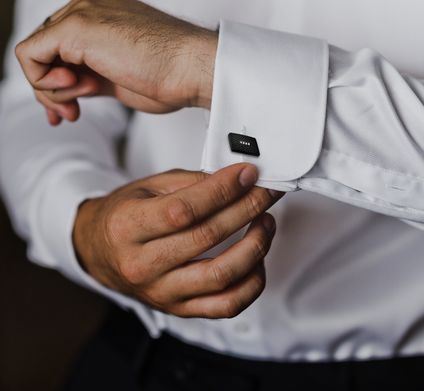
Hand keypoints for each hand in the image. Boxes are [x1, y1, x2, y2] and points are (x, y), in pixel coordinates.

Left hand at [15, 0, 217, 124]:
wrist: (193, 69)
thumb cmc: (170, 76)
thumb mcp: (119, 76)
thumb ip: (89, 75)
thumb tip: (65, 89)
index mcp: (100, 11)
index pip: (57, 44)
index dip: (56, 81)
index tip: (72, 109)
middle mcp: (87, 5)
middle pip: (44, 49)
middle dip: (52, 90)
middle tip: (72, 113)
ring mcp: (81, 12)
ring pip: (34, 54)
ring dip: (51, 90)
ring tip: (80, 104)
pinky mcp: (75, 27)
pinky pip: (29, 56)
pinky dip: (43, 83)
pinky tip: (76, 92)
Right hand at [74, 163, 282, 317]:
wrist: (98, 251)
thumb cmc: (123, 216)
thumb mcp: (147, 187)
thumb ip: (190, 183)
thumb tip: (235, 179)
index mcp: (128, 226)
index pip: (184, 209)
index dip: (222, 190)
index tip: (247, 174)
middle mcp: (142, 264)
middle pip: (208, 237)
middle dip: (247, 207)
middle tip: (267, 191)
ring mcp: (162, 291)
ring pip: (222, 276)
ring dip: (255, 245)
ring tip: (265, 222)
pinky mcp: (179, 308)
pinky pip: (226, 305)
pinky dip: (251, 282)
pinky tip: (257, 258)